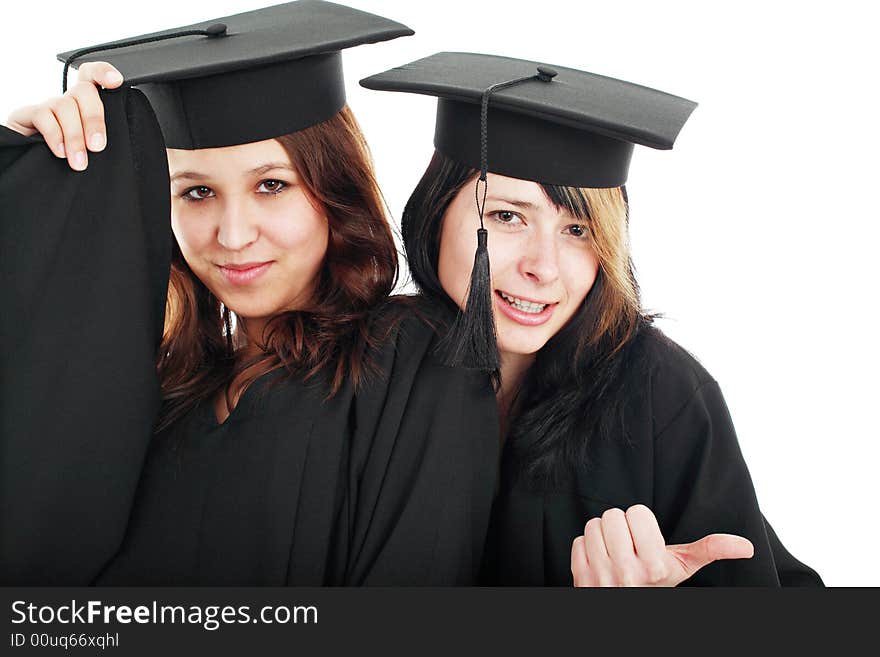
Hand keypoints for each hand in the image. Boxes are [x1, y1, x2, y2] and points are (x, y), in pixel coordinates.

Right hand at [4, 62, 122, 170]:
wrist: (32, 168)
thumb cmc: (67, 159)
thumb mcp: (89, 149)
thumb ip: (99, 141)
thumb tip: (107, 144)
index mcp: (85, 106)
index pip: (92, 77)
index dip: (103, 73)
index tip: (116, 82)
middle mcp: (67, 102)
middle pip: (84, 91)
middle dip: (94, 119)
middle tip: (97, 147)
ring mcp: (47, 107)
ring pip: (65, 106)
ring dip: (75, 136)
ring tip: (78, 161)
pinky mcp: (27, 115)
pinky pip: (43, 115)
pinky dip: (55, 135)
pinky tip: (61, 152)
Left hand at [570, 504, 753, 586]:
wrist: (626, 608)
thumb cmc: (655, 584)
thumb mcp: (682, 567)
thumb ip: (710, 550)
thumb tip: (747, 546)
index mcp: (654, 565)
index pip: (636, 512)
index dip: (641, 522)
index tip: (645, 540)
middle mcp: (627, 572)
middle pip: (613, 515)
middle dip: (620, 527)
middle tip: (628, 545)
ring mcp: (601, 576)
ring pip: (594, 525)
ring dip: (602, 535)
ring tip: (614, 552)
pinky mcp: (581, 578)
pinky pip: (577, 540)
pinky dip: (587, 548)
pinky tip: (599, 561)